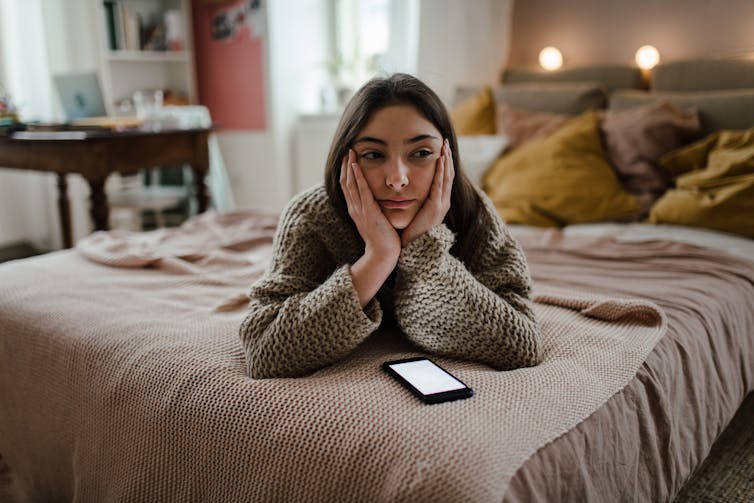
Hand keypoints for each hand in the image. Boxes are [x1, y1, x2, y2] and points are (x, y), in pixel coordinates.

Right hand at [340, 149, 400, 306]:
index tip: (348, 159)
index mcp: (356, 210)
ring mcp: (360, 210)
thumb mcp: (376, 221)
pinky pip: (362, 191)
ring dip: (349, 167)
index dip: (346, 172)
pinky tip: (356, 166)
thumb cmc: (383, 240)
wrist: (383, 255)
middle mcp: (355, 209)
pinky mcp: (368, 212)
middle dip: (345, 166)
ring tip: (350, 152)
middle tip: (347, 150)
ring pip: (351, 184)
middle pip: (345, 183)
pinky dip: (358, 177)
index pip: (348, 187)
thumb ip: (374, 210)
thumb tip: (378, 201)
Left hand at [401, 139, 454, 246]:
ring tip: (445, 146)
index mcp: (438, 202)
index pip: (443, 177)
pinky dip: (441, 171)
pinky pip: (440, 185)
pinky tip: (440, 160)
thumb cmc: (411, 231)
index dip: (444, 163)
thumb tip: (409, 188)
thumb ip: (417, 199)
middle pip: (448, 174)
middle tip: (445, 141)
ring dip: (446, 160)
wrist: (413, 247)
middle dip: (447, 157)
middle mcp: (443, 201)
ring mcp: (442, 204)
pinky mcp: (436, 207)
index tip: (442, 149)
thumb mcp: (416, 211)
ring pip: (447, 177)